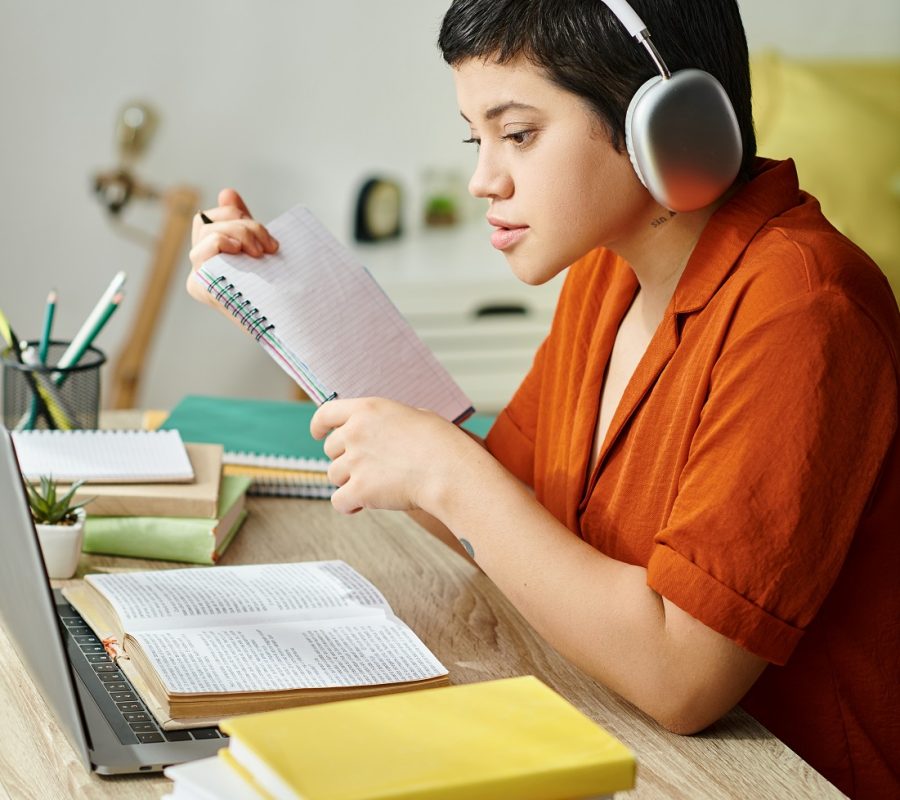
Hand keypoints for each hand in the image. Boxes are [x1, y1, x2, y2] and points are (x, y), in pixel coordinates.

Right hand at [186, 188, 278, 311]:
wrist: (291, 321)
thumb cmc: (276, 288)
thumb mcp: (259, 249)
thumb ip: (243, 223)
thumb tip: (227, 193)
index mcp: (210, 256)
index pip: (206, 219)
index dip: (232, 214)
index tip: (265, 235)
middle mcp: (199, 267)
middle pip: (206, 223)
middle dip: (242, 224)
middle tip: (268, 245)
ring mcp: (198, 277)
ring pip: (208, 232)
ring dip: (240, 234)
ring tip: (262, 253)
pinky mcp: (201, 288)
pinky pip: (202, 251)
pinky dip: (221, 242)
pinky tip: (242, 252)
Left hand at [310, 397, 477, 514]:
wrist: (450, 471)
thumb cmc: (442, 444)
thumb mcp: (415, 416)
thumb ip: (389, 421)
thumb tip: (383, 430)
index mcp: (367, 409)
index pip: (327, 413)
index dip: (319, 425)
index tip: (318, 434)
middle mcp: (355, 433)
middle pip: (331, 450)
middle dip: (346, 459)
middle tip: (370, 468)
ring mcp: (355, 462)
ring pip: (334, 476)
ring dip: (351, 481)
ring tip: (378, 485)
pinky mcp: (359, 490)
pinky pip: (339, 501)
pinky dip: (349, 505)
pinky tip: (362, 506)